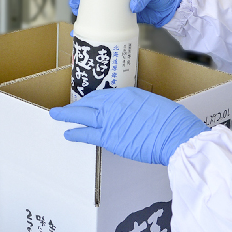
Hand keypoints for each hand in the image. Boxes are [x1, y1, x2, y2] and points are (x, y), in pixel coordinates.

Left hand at [49, 87, 208, 165]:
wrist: (175, 135)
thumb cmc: (173, 122)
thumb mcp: (155, 105)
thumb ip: (140, 108)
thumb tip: (136, 115)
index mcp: (128, 94)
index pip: (103, 96)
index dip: (92, 100)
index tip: (86, 103)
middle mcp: (115, 103)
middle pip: (89, 103)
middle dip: (75, 105)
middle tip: (63, 107)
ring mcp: (110, 120)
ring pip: (82, 115)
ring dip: (67, 115)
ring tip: (56, 115)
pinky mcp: (109, 137)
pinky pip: (86, 133)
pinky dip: (75, 133)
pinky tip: (68, 133)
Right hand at [68, 0, 183, 27]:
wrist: (171, 6)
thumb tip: (132, 5)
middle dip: (79, 1)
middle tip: (75, 10)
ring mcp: (116, 4)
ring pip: (95, 8)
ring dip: (85, 15)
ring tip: (78, 26)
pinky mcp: (120, 17)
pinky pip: (105, 20)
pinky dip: (96, 27)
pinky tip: (88, 35)